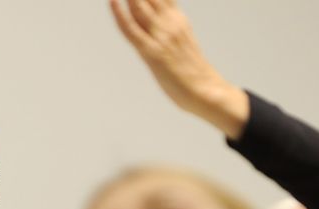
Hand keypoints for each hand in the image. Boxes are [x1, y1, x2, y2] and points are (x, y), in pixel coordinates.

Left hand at [109, 0, 248, 138]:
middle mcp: (169, 22)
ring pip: (139, 5)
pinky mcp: (152, 53)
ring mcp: (161, 36)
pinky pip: (131, 30)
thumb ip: (169, 27)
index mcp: (177, 17)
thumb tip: (157, 20)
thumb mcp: (182, 40)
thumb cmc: (192, 70)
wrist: (206, 90)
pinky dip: (119, 14)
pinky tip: (112, 1)